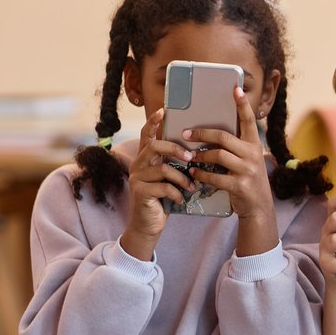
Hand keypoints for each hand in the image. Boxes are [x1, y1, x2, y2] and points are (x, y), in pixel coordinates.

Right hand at [121, 107, 197, 258]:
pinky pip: (163, 187)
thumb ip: (176, 165)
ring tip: (191, 186)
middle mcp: (138, 164)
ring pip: (162, 169)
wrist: (150, 224)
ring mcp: (137, 178)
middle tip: (191, 157)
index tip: (164, 110)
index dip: (154, 122)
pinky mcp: (140, 192)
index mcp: (146, 158)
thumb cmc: (164, 198)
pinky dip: (177, 193)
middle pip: (155, 147)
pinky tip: (181, 199)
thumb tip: (198, 152)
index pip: (147, 135)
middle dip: (175, 150)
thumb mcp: (170, 178)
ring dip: (182, 178)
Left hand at [185, 86, 274, 221]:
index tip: (235, 89)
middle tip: (186, 133)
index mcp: (254, 145)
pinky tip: (193, 173)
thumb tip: (211, 134)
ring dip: (199, 156)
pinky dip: (201, 175)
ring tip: (189, 156)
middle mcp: (252, 154)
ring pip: (218, 156)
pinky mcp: (239, 185)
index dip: (242, 105)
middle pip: (224, 137)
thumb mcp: (247, 160)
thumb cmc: (248, 179)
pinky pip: (215, 177)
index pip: (249, 121)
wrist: (259, 207)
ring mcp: (247, 170)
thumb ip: (236, 147)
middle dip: (202, 133)